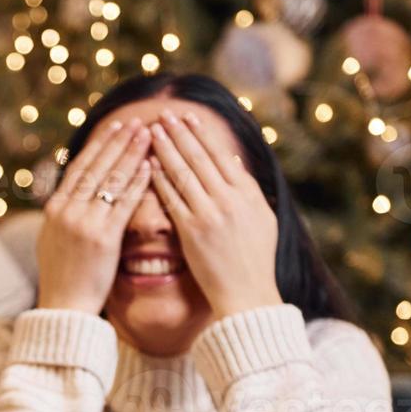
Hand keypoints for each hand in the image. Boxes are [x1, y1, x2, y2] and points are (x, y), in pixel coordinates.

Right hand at [36, 118, 153, 313]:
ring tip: (148, 134)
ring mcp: (83, 223)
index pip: (79, 168)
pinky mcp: (102, 238)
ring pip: (110, 180)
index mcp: (55, 209)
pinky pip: (123, 203)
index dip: (98, 146)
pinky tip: (150, 166)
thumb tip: (67, 196)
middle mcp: (66, 211)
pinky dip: (137, 182)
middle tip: (136, 121)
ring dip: (130, 154)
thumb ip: (62, 216)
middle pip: (96, 167)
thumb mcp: (52, 241)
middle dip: (117, 142)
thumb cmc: (63, 278)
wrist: (64, 308)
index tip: (115, 128)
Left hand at [149, 110, 282, 318]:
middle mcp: (230, 199)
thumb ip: (248, 190)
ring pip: (184, 173)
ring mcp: (211, 213)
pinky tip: (148, 164)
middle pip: (200, 158)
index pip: (221, 156)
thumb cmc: (254, 262)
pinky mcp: (193, 231)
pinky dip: (160, 178)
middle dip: (181, 134)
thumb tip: (234, 163)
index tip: (188, 119)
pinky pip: (173, 198)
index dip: (202, 136)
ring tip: (152, 130)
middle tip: (165, 114)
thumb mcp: (262, 220)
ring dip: (167, 148)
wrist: (248, 296)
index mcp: (248, 194)